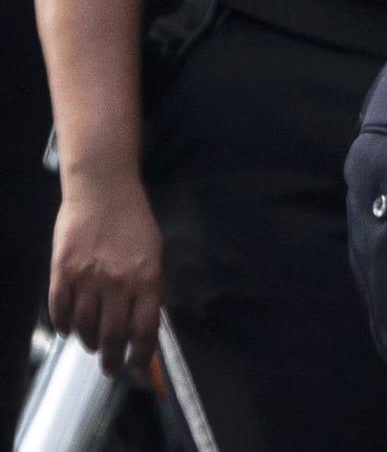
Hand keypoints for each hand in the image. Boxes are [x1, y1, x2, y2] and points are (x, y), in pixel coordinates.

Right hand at [49, 171, 160, 377]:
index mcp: (147, 279)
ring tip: (93, 346)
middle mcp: (117, 284)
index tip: (138, 368)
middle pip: (113, 335)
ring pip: (84, 327)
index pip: (145, 329)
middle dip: (112, 359)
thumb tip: (142, 322)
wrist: (103, 191)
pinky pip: (59, 310)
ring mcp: (87, 280)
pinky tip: (68, 330)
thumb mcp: (154, 253)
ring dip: (89, 342)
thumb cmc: (134, 221)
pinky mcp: (61, 273)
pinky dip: (63, 326)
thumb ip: (148, 287)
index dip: (141, 355)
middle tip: (111, 369)